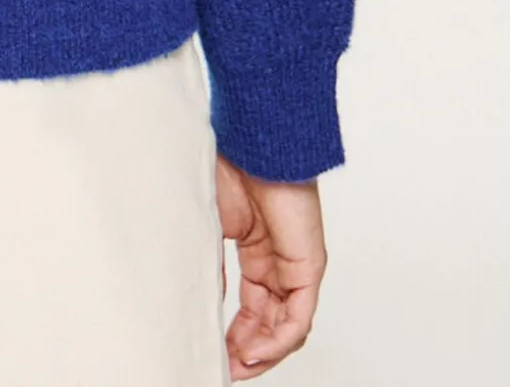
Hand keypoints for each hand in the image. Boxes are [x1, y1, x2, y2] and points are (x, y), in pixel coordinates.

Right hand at [215, 153, 327, 377]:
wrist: (253, 145)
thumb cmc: (227, 169)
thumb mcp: (207, 227)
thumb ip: (209, 266)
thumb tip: (200, 305)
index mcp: (255, 250)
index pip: (251, 307)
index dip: (233, 335)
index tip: (213, 353)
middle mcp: (278, 262)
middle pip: (268, 322)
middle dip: (246, 352)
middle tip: (225, 370)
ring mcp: (295, 266)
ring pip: (285, 326)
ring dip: (262, 352)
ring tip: (236, 368)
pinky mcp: (309, 267)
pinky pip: (298, 317)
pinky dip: (278, 340)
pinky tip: (255, 352)